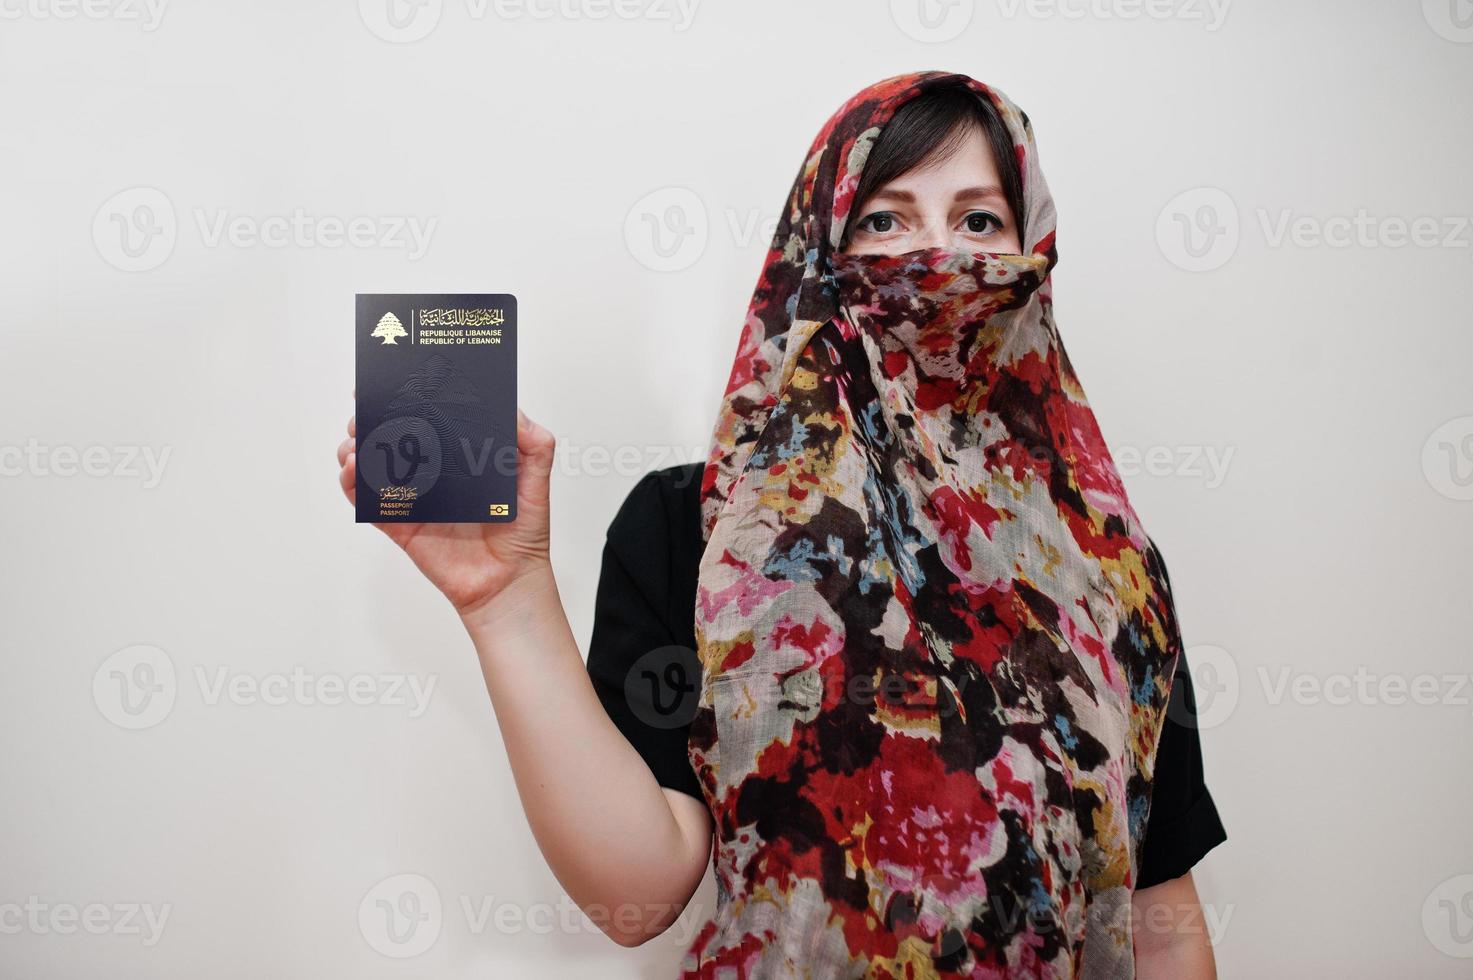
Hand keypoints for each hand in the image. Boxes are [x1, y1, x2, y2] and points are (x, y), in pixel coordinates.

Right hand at [337, 400, 556, 620]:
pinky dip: (353, 486)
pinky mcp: (400, 525)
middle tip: (365, 410)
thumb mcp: (536, 478)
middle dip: (372, 418)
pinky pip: (368, 504)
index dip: (408, 398)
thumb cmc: (524, 530)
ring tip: (356, 442)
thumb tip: (512, 409)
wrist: (510, 580)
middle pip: (391, 436)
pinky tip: (353, 471)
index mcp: (458, 455)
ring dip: (355, 448)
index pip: (428, 417)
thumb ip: (533, 442)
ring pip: (372, 466)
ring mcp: (413, 498)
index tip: (390, 379)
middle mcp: (432, 472)